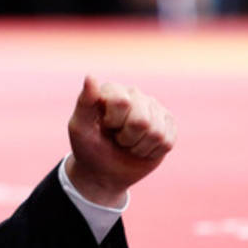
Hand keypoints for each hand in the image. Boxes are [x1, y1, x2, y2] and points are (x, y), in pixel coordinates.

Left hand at [66, 76, 175, 206]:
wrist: (104, 171)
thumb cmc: (88, 147)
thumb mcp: (80, 127)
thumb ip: (85, 102)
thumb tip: (90, 76)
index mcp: (113, 90)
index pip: (122, 102)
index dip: (113, 122)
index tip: (105, 126)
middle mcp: (135, 94)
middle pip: (141, 121)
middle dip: (127, 138)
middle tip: (117, 139)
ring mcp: (154, 108)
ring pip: (156, 132)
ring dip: (139, 146)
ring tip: (128, 144)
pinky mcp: (168, 123)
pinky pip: (167, 141)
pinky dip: (151, 152)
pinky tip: (141, 148)